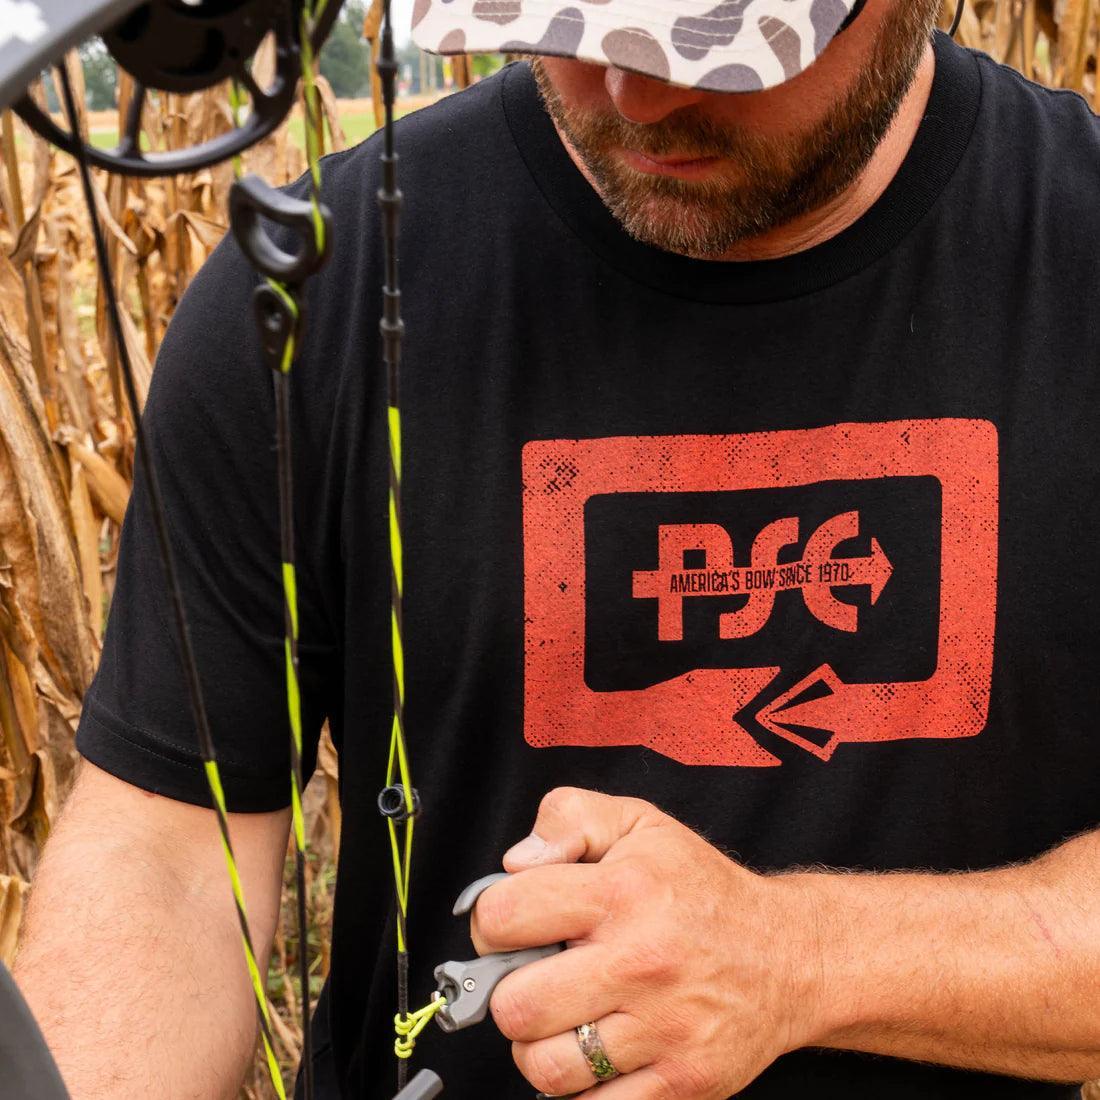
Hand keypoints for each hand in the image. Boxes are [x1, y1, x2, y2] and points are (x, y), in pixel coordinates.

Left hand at [470, 788, 822, 1098]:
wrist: (789, 955)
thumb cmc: (701, 890)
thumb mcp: (639, 825)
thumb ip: (569, 818)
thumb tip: (516, 860)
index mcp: (623, 894)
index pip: (507, 915)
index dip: (490, 921)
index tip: (507, 927)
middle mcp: (641, 962)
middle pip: (517, 1005)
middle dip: (510, 992)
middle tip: (535, 977)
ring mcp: (663, 1029)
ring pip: (546, 1067)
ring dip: (539, 1045)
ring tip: (562, 1018)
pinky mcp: (680, 1082)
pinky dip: (580, 1087)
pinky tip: (595, 1050)